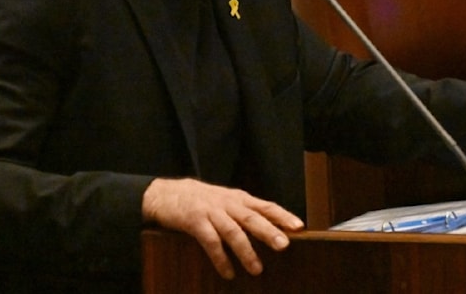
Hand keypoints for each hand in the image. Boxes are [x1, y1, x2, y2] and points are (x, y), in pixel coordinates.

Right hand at [141, 177, 303, 278]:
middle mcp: (228, 204)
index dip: (282, 215)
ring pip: (233, 231)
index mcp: (238, 198)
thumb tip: (272, 229)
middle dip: (269, 231)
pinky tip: (228, 272)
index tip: (299, 226)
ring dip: (246, 251)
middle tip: (284, 245)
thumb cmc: (201, 200)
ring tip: (256, 269)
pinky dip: (220, 258)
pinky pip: (210, 242)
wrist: (166, 194)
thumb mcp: (226, 201)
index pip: (265, 206)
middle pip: (252, 218)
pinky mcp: (195, 222)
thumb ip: (245, 212)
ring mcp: (211, 212)